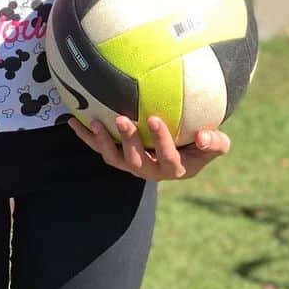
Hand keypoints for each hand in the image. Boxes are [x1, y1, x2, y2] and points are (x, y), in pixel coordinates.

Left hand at [68, 114, 229, 181]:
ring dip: (104, 142)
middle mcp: (150, 171)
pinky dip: (86, 137)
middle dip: (129, 141)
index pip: (168, 157)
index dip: (160, 140)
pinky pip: (100, 148)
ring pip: (115, 159)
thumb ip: (216, 143)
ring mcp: (132, 165)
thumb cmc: (200, 145)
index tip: (154, 118)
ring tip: (97, 123)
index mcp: (174, 168)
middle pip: (136, 161)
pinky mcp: (118, 158)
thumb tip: (206, 137)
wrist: (183, 150)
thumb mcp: (215, 145)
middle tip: (123, 118)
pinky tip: (72, 121)